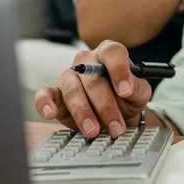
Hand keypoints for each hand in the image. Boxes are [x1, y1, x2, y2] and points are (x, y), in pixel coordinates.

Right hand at [32, 40, 151, 138]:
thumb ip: (136, 88)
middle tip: (116, 127)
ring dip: (83, 113)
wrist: (115, 113)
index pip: (112, 52)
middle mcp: (86, 61)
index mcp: (108, 53)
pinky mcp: (55, 93)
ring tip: (93, 131)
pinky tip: (50, 113)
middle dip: (105, 106)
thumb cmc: (126, 98)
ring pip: (72, 90)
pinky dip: (45, 103)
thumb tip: (127, 89)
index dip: (119, 71)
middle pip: (93, 78)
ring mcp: (68, 76)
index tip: (126, 91)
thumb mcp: (139, 93)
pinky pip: (45, 95)